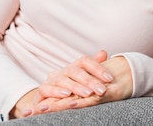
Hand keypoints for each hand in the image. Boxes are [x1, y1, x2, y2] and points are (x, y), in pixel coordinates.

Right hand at [10, 51, 132, 117]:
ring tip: (87, 93)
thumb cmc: (69, 89)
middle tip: (101, 90)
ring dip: (76, 86)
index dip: (97, 68)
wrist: (47, 99)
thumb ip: (93, 67)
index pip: (84, 61)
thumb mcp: (82, 80)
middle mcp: (62, 71)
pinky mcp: (42, 90)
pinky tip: (67, 95)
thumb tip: (104, 52)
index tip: (109, 78)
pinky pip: (47, 89)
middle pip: (75, 71)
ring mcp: (51, 80)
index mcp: (73, 67)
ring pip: (62, 80)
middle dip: (89, 80)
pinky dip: (56, 92)